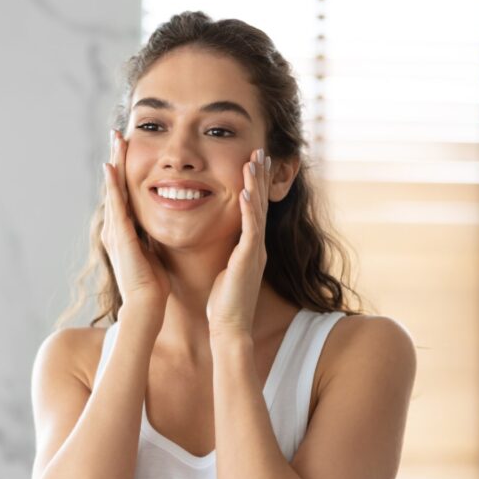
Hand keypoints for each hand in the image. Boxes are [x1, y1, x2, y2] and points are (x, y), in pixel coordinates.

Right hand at [101, 130, 169, 320]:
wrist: (146, 307)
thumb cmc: (153, 286)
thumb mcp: (153, 253)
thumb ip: (151, 237)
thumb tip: (160, 224)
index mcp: (125, 231)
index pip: (124, 193)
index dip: (125, 169)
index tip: (128, 147)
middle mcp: (116, 228)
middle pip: (115, 185)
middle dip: (116, 158)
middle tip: (117, 133)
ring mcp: (115, 232)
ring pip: (113, 190)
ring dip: (114, 163)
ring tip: (115, 140)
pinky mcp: (120, 237)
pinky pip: (116, 205)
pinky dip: (113, 185)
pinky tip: (112, 167)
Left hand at [206, 148, 271, 338]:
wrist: (229, 327)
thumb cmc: (223, 303)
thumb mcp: (224, 270)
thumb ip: (226, 254)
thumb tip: (217, 242)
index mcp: (249, 247)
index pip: (253, 209)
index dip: (254, 185)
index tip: (251, 161)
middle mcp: (256, 246)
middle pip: (260, 203)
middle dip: (260, 176)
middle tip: (260, 150)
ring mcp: (254, 252)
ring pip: (259, 211)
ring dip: (256, 185)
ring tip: (255, 160)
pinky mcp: (248, 261)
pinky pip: (251, 231)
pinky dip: (250, 211)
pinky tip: (247, 192)